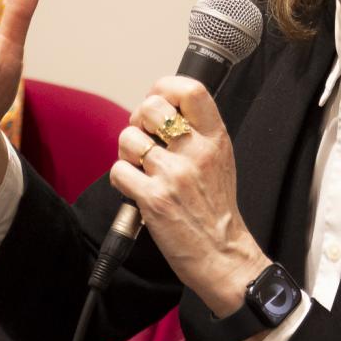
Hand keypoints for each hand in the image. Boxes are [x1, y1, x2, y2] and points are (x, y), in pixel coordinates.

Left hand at [106, 77, 268, 316]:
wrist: (222, 253)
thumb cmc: (216, 209)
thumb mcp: (220, 160)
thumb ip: (198, 132)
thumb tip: (161, 109)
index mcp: (215, 138)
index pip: (190, 89)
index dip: (165, 87)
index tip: (158, 100)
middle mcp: (196, 152)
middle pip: (150, 107)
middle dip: (138, 120)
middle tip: (144, 138)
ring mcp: (174, 175)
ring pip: (128, 138)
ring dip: (127, 152)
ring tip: (141, 168)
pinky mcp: (154, 198)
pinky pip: (119, 170)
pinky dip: (122, 179)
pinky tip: (137, 189)